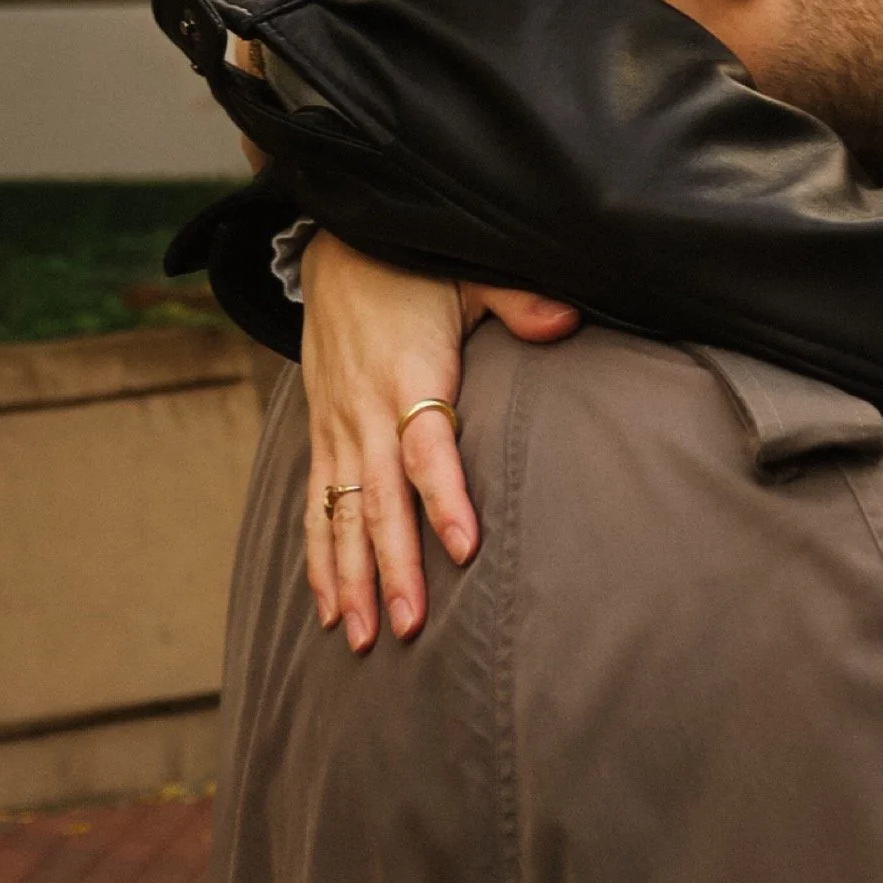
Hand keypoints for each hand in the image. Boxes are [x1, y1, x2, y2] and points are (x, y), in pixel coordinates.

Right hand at [299, 233, 577, 649]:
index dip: (445, 498)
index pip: (428, 447)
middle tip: (411, 627)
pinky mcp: (321, 433)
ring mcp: (337, 427)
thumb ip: (519, 299)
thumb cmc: (414, 264)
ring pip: (340, 515)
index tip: (466, 548)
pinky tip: (327, 608)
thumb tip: (567, 319)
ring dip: (349, 579)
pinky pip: (315, 505)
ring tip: (362, 639)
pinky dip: (318, 557)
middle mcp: (366, 410)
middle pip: (380, 500)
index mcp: (410, 374)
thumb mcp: (469, 271)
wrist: (335, 243)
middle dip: (394, 568)